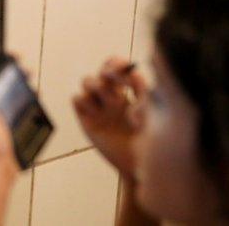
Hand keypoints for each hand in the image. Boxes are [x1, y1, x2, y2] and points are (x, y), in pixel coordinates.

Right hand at [73, 56, 147, 177]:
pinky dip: (85, 101)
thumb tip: (134, 72)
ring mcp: (98, 108)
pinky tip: (98, 115)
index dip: (118, 64)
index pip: (117, 66)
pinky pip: (77, 99)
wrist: (138, 165)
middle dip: (108, 72)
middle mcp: (111, 96)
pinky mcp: (87, 120)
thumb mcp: (151, 111)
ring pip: (87, 81)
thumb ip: (143, 91)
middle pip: (101, 71)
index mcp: (127, 91)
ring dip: (97, 87)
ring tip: (111, 104)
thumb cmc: (149, 139)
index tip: (127, 70)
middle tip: (119, 85)